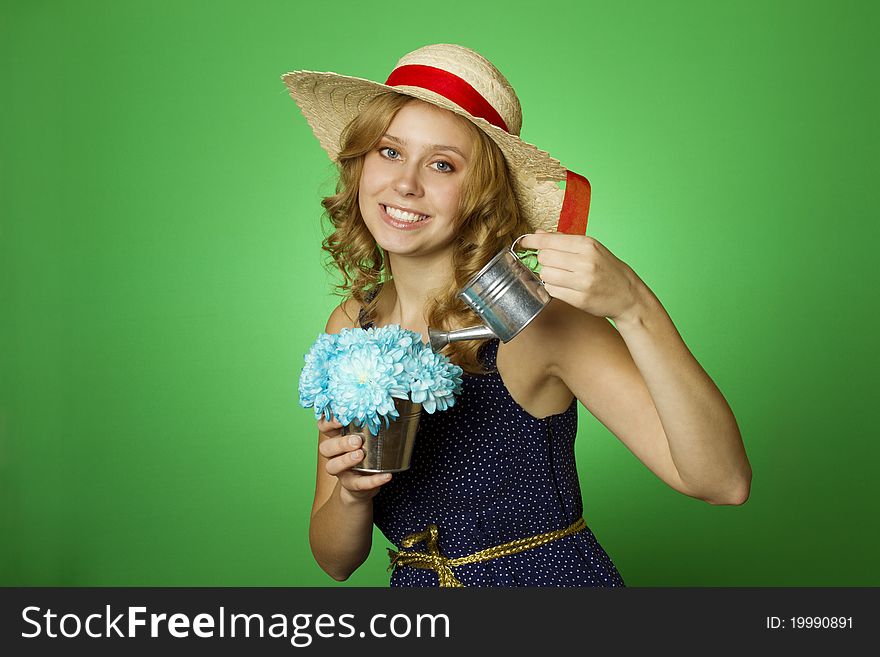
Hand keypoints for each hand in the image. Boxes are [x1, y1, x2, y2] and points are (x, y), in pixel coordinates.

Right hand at [317, 415, 391, 503]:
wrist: (365, 484)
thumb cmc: (367, 451)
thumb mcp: (366, 434)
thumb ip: (371, 420)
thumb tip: (388, 397)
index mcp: (336, 437)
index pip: (323, 426)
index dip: (328, 422)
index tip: (341, 418)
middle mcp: (334, 455)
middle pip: (325, 448)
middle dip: (340, 443)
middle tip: (357, 440)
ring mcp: (340, 471)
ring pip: (333, 466)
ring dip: (346, 460)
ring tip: (360, 455)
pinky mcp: (351, 485)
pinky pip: (358, 484)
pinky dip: (372, 481)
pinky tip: (386, 476)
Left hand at [518, 229, 643, 321]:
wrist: (628, 294)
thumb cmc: (607, 269)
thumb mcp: (591, 248)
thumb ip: (563, 239)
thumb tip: (538, 233)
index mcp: (587, 245)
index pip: (549, 240)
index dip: (531, 241)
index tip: (522, 242)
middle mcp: (585, 262)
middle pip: (544, 258)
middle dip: (544, 261)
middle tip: (554, 264)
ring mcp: (583, 281)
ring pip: (545, 275)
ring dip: (548, 276)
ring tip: (562, 276)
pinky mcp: (580, 299)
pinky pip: (552, 291)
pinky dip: (553, 288)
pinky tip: (565, 287)